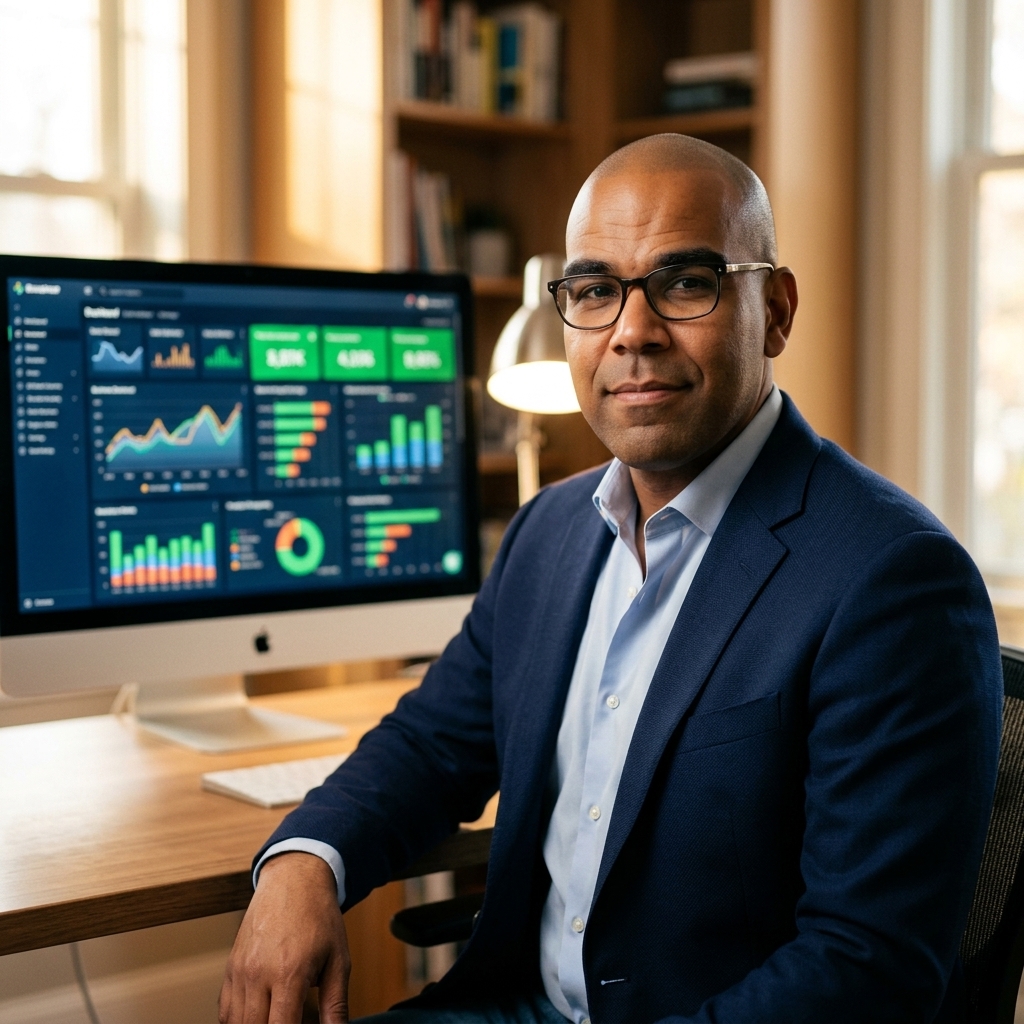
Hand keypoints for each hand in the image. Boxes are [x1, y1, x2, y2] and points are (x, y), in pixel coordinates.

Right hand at [219, 852, 350, 1023]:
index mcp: (289, 973)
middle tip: (293, 1020)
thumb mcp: (338, 959)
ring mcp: (239, 971)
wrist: (294, 880)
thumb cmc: (318, 916)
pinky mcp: (230, 968)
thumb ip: (336, 1004)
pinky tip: (259, 1016)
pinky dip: (238, 1022)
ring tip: (278, 1017)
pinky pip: (225, 1011)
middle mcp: (258, 974)